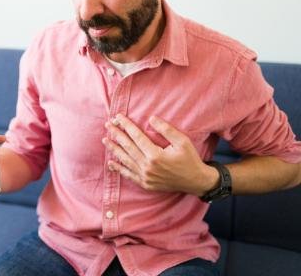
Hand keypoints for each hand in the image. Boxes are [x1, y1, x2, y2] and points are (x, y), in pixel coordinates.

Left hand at [102, 114, 217, 195]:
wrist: (196, 181)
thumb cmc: (190, 159)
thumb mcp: (182, 141)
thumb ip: (166, 130)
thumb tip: (151, 118)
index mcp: (155, 155)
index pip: (136, 137)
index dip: (126, 126)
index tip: (118, 117)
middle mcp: (147, 167)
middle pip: (128, 147)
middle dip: (116, 134)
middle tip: (108, 125)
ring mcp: (145, 177)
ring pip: (125, 160)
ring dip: (114, 149)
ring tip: (105, 140)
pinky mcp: (145, 184)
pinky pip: (129, 175)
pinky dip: (119, 169)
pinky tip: (110, 163)